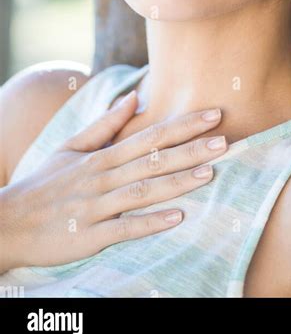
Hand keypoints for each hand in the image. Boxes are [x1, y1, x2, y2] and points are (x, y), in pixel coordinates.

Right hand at [0, 90, 226, 271]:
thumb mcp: (71, 148)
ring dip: (177, 182)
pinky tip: (178, 217)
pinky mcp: (90, 235)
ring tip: (210, 174)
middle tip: (227, 141)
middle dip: (190, 149)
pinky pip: (124, 228)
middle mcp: (103, 177)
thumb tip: (134, 97)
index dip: (184, 125)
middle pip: (153, 160)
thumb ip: (105, 124)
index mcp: (103, 156)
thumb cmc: (44, 185)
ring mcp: (97, 206)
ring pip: (142, 191)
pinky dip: (150, 222)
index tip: (214, 115)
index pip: (150, 136)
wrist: (8, 222)